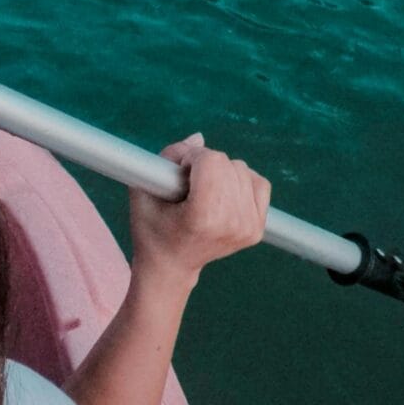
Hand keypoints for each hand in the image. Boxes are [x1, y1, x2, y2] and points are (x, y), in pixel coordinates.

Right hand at [128, 135, 269, 288]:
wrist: (171, 266)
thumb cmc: (152, 229)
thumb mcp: (143, 193)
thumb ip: (166, 159)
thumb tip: (199, 138)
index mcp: (203, 217)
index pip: (211, 161)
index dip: (190, 157)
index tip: (177, 171)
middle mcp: (231, 223)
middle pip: (228, 163)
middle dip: (204, 163)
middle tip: (187, 180)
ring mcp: (248, 228)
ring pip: (242, 170)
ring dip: (222, 171)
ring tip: (203, 189)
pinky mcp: (257, 229)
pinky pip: (259, 184)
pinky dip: (242, 180)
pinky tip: (223, 191)